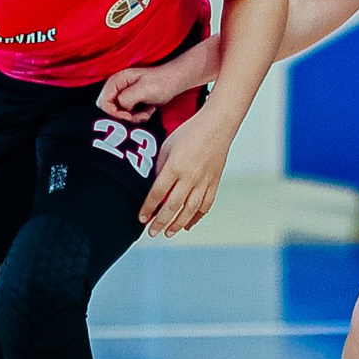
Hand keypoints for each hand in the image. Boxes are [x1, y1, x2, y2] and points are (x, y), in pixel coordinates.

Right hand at [99, 42, 217, 123]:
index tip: (128, 116)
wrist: (175, 82)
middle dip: (124, 117)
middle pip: (109, 110)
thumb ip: (127, 99)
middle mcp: (117, 88)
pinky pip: (127, 115)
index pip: (103, 102)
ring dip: (132, 118)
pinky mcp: (130, 102)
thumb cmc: (161, 82)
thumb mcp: (143, 90)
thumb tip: (120, 109)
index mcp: (116, 81)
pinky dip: (137, 117)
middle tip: (138, 117)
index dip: (114, 113)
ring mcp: (123, 95)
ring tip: (145, 114)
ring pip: (119, 114)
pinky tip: (147, 112)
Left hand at [138, 116, 232, 236]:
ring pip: (189, 210)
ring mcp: (204, 182)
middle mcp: (190, 177)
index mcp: (175, 166)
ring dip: (177, 224)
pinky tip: (187, 224)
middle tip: (151, 232)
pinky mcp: (214, 183)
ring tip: (168, 233)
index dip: (148, 208)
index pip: (157, 193)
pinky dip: (196, 217)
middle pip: (172, 206)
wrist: (218, 125)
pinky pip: (205, 206)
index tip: (141, 218)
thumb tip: (155, 186)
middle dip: (160, 222)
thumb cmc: (191, 131)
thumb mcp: (167, 145)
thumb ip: (160, 167)